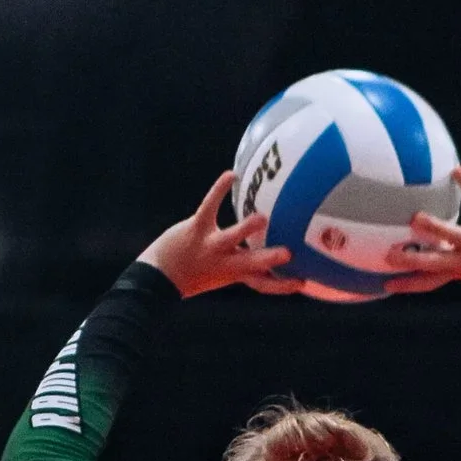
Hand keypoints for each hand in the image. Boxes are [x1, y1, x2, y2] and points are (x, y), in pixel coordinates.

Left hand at [142, 174, 294, 297]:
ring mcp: (210, 245)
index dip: (283, 285)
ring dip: (246, 228)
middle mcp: (224, 262)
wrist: (156, 279)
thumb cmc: (192, 273)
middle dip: (269, 260)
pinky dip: (220, 189)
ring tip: (262, 218)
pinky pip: (210, 206)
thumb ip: (243, 265)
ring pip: (231, 237)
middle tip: (289, 254)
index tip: (304, 282)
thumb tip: (266, 258)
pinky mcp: (196, 228)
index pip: (263, 284)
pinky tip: (231, 175)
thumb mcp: (221, 274)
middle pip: (251, 263)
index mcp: (234, 274)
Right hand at [380, 164, 460, 297]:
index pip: (427, 282)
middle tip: (388, 255)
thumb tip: (444, 248)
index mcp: (460, 272)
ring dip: (432, 227)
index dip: (406, 284)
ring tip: (416, 218)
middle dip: (409, 259)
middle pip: (430, 262)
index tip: (385, 285)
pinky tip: (456, 170)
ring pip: (449, 234)